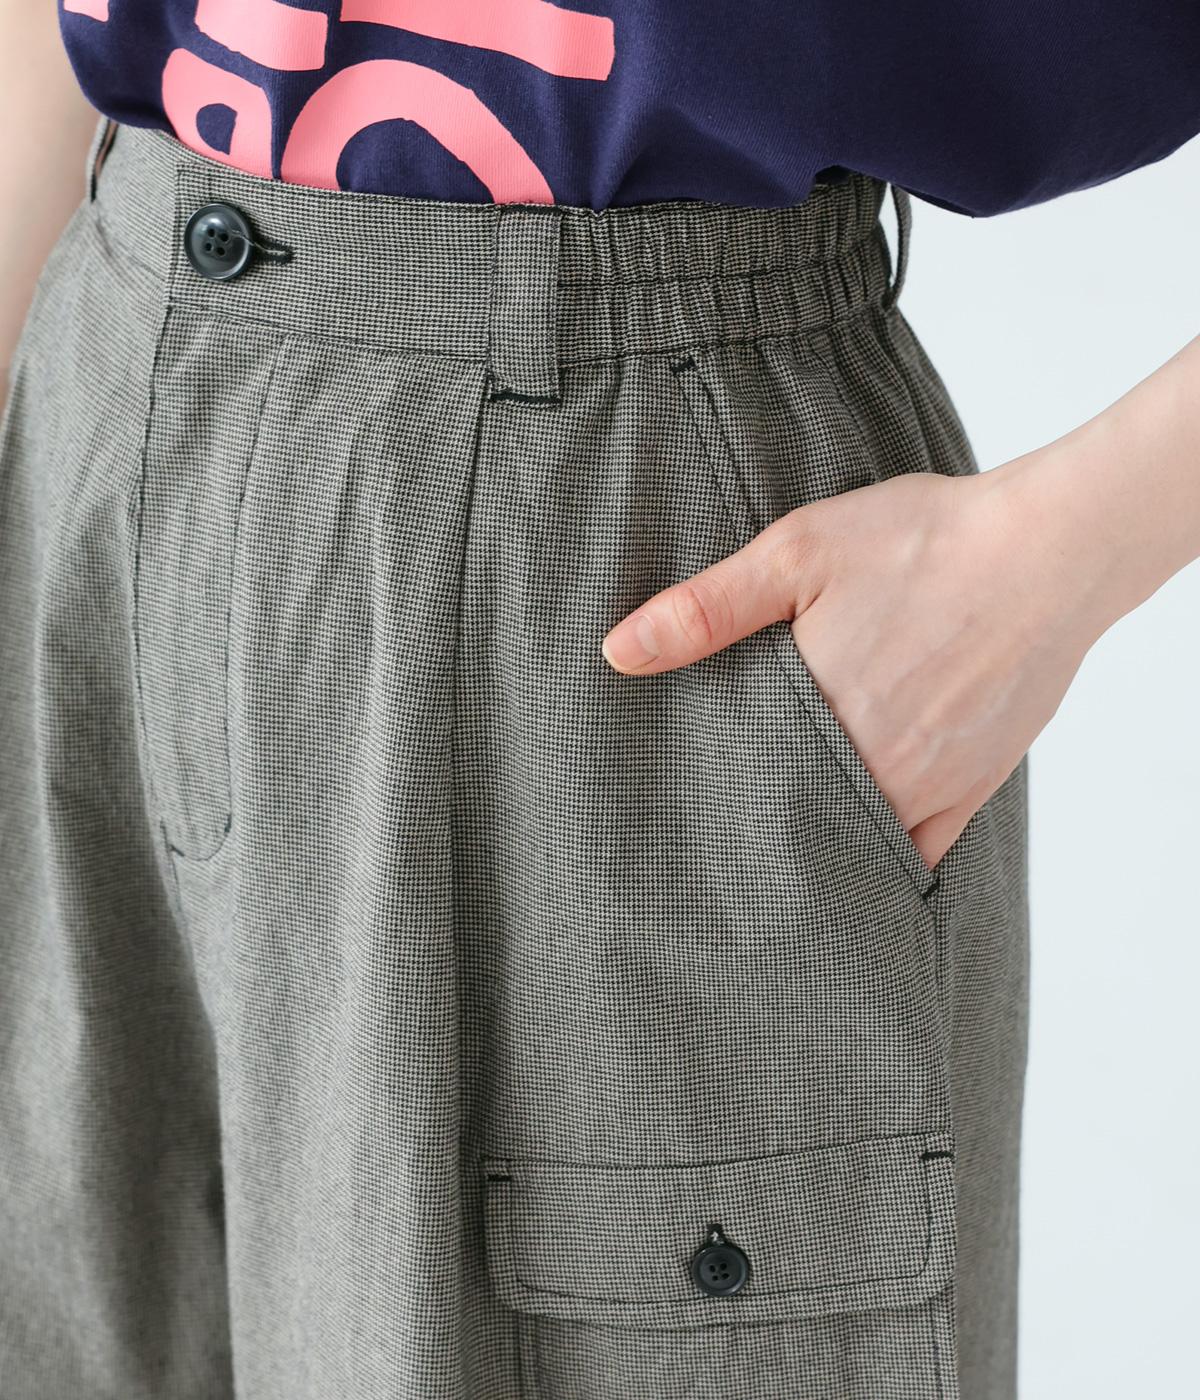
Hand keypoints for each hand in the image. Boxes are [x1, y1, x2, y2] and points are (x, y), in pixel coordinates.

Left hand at [601, 460, 1105, 871]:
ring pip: (852, 847)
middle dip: (754, 832)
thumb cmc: (923, 541)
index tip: (678, 813)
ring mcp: (929, 787)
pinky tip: (850, 854)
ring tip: (772, 845)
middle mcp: (875, 770)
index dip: (707, 806)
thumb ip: (706, 608)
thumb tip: (618, 652)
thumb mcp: (797, 553)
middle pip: (794, 828)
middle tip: (715, 836)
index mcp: (820, 718)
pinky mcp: (974, 787)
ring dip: (812, 847)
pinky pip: (920, 853)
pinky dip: (881, 857)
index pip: (740, 790)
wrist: (1050, 547)